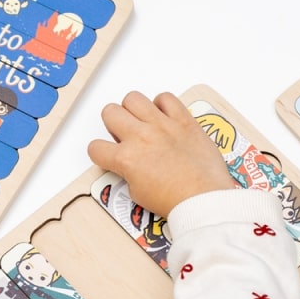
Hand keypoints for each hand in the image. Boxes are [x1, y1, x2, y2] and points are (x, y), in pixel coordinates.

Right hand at [87, 91, 235, 217]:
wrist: (204, 198)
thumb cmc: (177, 200)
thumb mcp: (139, 194)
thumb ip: (129, 173)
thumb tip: (130, 166)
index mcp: (126, 158)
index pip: (96, 147)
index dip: (100, 153)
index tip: (108, 155)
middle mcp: (141, 137)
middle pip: (110, 112)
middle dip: (113, 124)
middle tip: (124, 134)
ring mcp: (162, 125)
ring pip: (133, 98)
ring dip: (134, 110)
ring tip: (143, 122)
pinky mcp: (184, 120)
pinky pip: (166, 98)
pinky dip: (163, 105)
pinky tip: (165, 117)